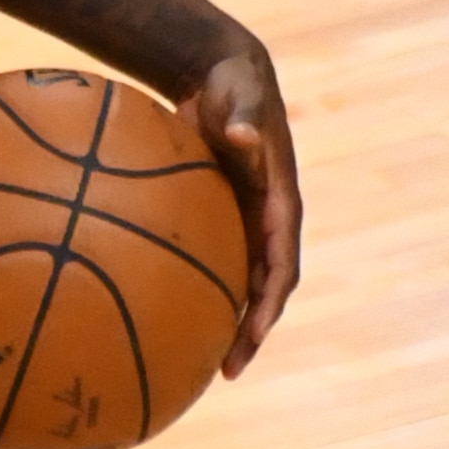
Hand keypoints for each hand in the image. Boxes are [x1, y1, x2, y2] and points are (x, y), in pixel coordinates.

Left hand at [190, 43, 300, 368]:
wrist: (225, 77)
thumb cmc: (236, 85)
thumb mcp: (242, 95)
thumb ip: (245, 117)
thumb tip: (242, 136)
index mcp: (282, 204)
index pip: (284, 265)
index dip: (272, 302)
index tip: (257, 333)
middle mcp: (268, 223)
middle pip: (267, 290)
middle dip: (252, 332)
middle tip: (228, 371)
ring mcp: (246, 225)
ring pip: (241, 286)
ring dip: (228, 325)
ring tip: (200, 366)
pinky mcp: (224, 221)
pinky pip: (214, 266)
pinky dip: (199, 294)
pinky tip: (164, 318)